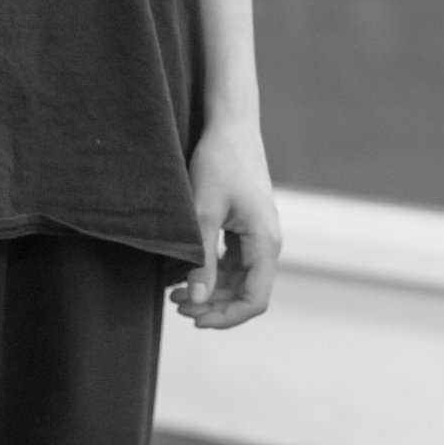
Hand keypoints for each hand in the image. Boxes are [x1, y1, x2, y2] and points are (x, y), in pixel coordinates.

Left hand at [170, 117, 281, 330]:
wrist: (231, 125)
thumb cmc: (219, 162)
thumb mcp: (203, 212)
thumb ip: (201, 257)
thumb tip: (197, 299)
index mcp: (265, 242)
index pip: (256, 300)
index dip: (226, 317)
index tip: (194, 318)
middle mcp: (268, 243)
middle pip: (247, 293)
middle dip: (213, 305)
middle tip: (175, 304)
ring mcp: (259, 236)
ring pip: (240, 280)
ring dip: (212, 291)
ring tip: (175, 292)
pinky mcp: (247, 228)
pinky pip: (235, 262)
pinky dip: (213, 272)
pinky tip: (187, 271)